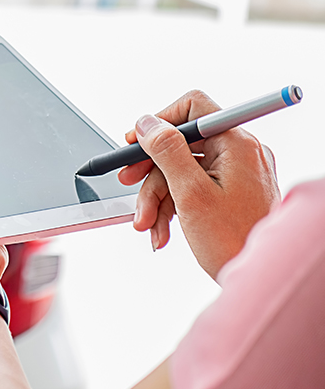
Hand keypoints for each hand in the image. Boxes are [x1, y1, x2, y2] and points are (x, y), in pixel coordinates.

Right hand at [118, 90, 279, 278]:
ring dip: (157, 198)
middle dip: (151, 171)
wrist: (261, 279)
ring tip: (149, 226)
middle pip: (181, 145)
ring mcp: (236, 174)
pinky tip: (163, 231)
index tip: (135, 142)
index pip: (193, 108)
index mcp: (236, 144)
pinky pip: (192, 188)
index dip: (159, 122)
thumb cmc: (234, 241)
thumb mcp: (190, 193)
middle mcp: (239, 153)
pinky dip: (173, 207)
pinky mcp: (231, 193)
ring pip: (181, 170)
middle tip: (127, 182)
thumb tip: (146, 123)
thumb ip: (167, 151)